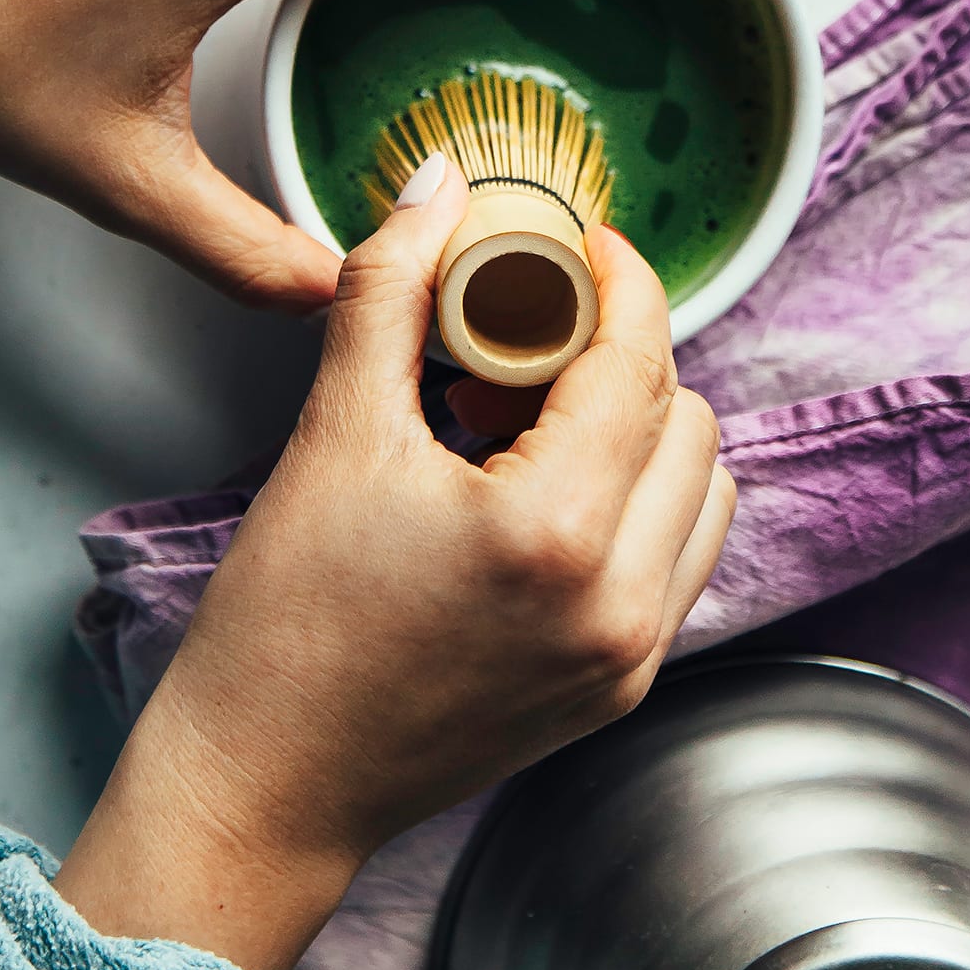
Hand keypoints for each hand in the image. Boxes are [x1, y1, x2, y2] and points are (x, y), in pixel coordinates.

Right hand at [53, 159, 734, 969]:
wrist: (266, 784)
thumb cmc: (283, 625)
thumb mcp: (334, 435)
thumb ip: (391, 289)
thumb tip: (438, 185)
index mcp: (554, 533)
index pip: (638, 363)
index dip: (620, 282)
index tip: (581, 246)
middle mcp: (618, 604)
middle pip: (688, 418)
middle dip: (622, 355)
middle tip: (536, 337)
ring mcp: (629, 658)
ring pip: (702, 489)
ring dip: (644, 429)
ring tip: (539, 418)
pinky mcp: (618, 690)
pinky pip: (679, 559)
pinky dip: (640, 502)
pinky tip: (550, 487)